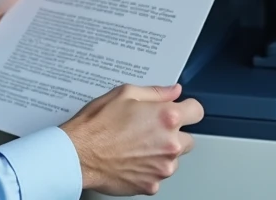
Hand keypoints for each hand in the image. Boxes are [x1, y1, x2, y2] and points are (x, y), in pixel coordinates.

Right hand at [59, 83, 203, 196]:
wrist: (78, 155)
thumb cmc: (96, 125)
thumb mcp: (124, 94)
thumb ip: (155, 92)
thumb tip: (173, 91)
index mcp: (166, 118)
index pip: (197, 111)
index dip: (187, 109)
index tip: (180, 111)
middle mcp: (170, 144)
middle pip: (188, 139)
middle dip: (174, 133)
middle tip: (150, 129)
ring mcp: (162, 168)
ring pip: (173, 159)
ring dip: (161, 153)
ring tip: (135, 145)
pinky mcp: (152, 185)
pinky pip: (157, 175)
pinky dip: (148, 169)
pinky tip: (131, 159)